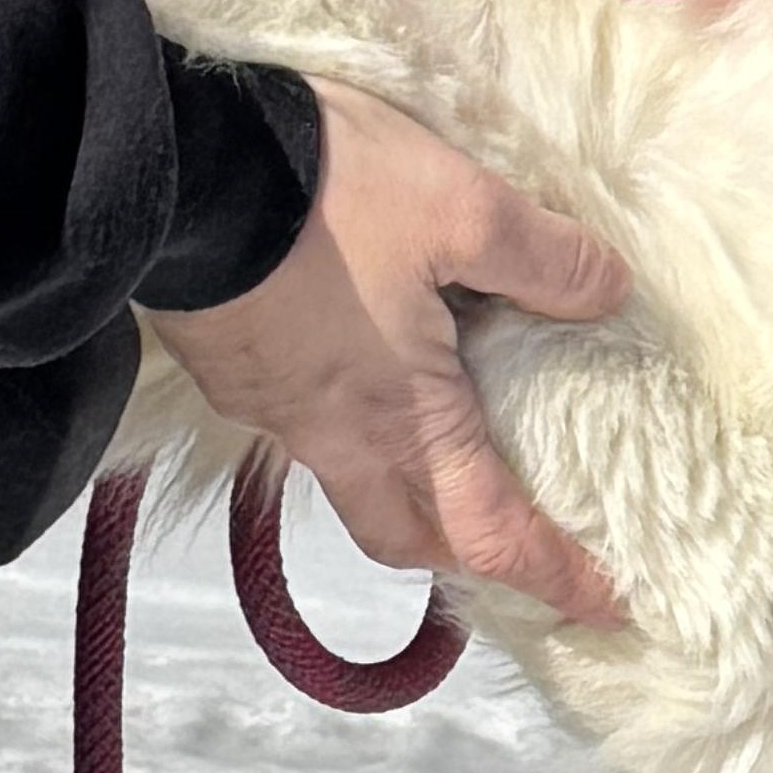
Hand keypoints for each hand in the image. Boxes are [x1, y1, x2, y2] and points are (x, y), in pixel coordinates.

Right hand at [154, 79, 630, 624]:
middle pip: (409, 537)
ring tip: (449, 437)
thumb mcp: (461, 207)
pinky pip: (303, 423)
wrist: (165, 164)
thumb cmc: (320, 194)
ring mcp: (271, 408)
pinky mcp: (228, 366)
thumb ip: (544, 257)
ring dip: (408, 484)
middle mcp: (335, 438)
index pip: (494, 537)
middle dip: (470, 551)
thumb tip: (608, 290)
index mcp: (404, 422)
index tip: (608, 608)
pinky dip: (351, 419)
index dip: (558, 577)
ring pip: (353, 481)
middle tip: (521, 530)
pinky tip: (367, 364)